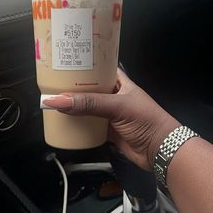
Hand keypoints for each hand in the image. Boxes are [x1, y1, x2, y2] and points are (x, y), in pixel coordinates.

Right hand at [43, 69, 179, 170]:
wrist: (160, 149)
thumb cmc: (146, 120)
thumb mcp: (118, 106)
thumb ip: (89, 104)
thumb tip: (59, 100)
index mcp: (119, 82)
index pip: (98, 68)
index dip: (83, 65)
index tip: (64, 63)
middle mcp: (112, 96)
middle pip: (88, 89)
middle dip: (73, 88)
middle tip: (52, 84)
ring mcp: (109, 114)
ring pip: (86, 108)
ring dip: (73, 107)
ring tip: (54, 102)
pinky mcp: (106, 131)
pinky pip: (88, 126)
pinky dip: (77, 126)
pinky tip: (64, 123)